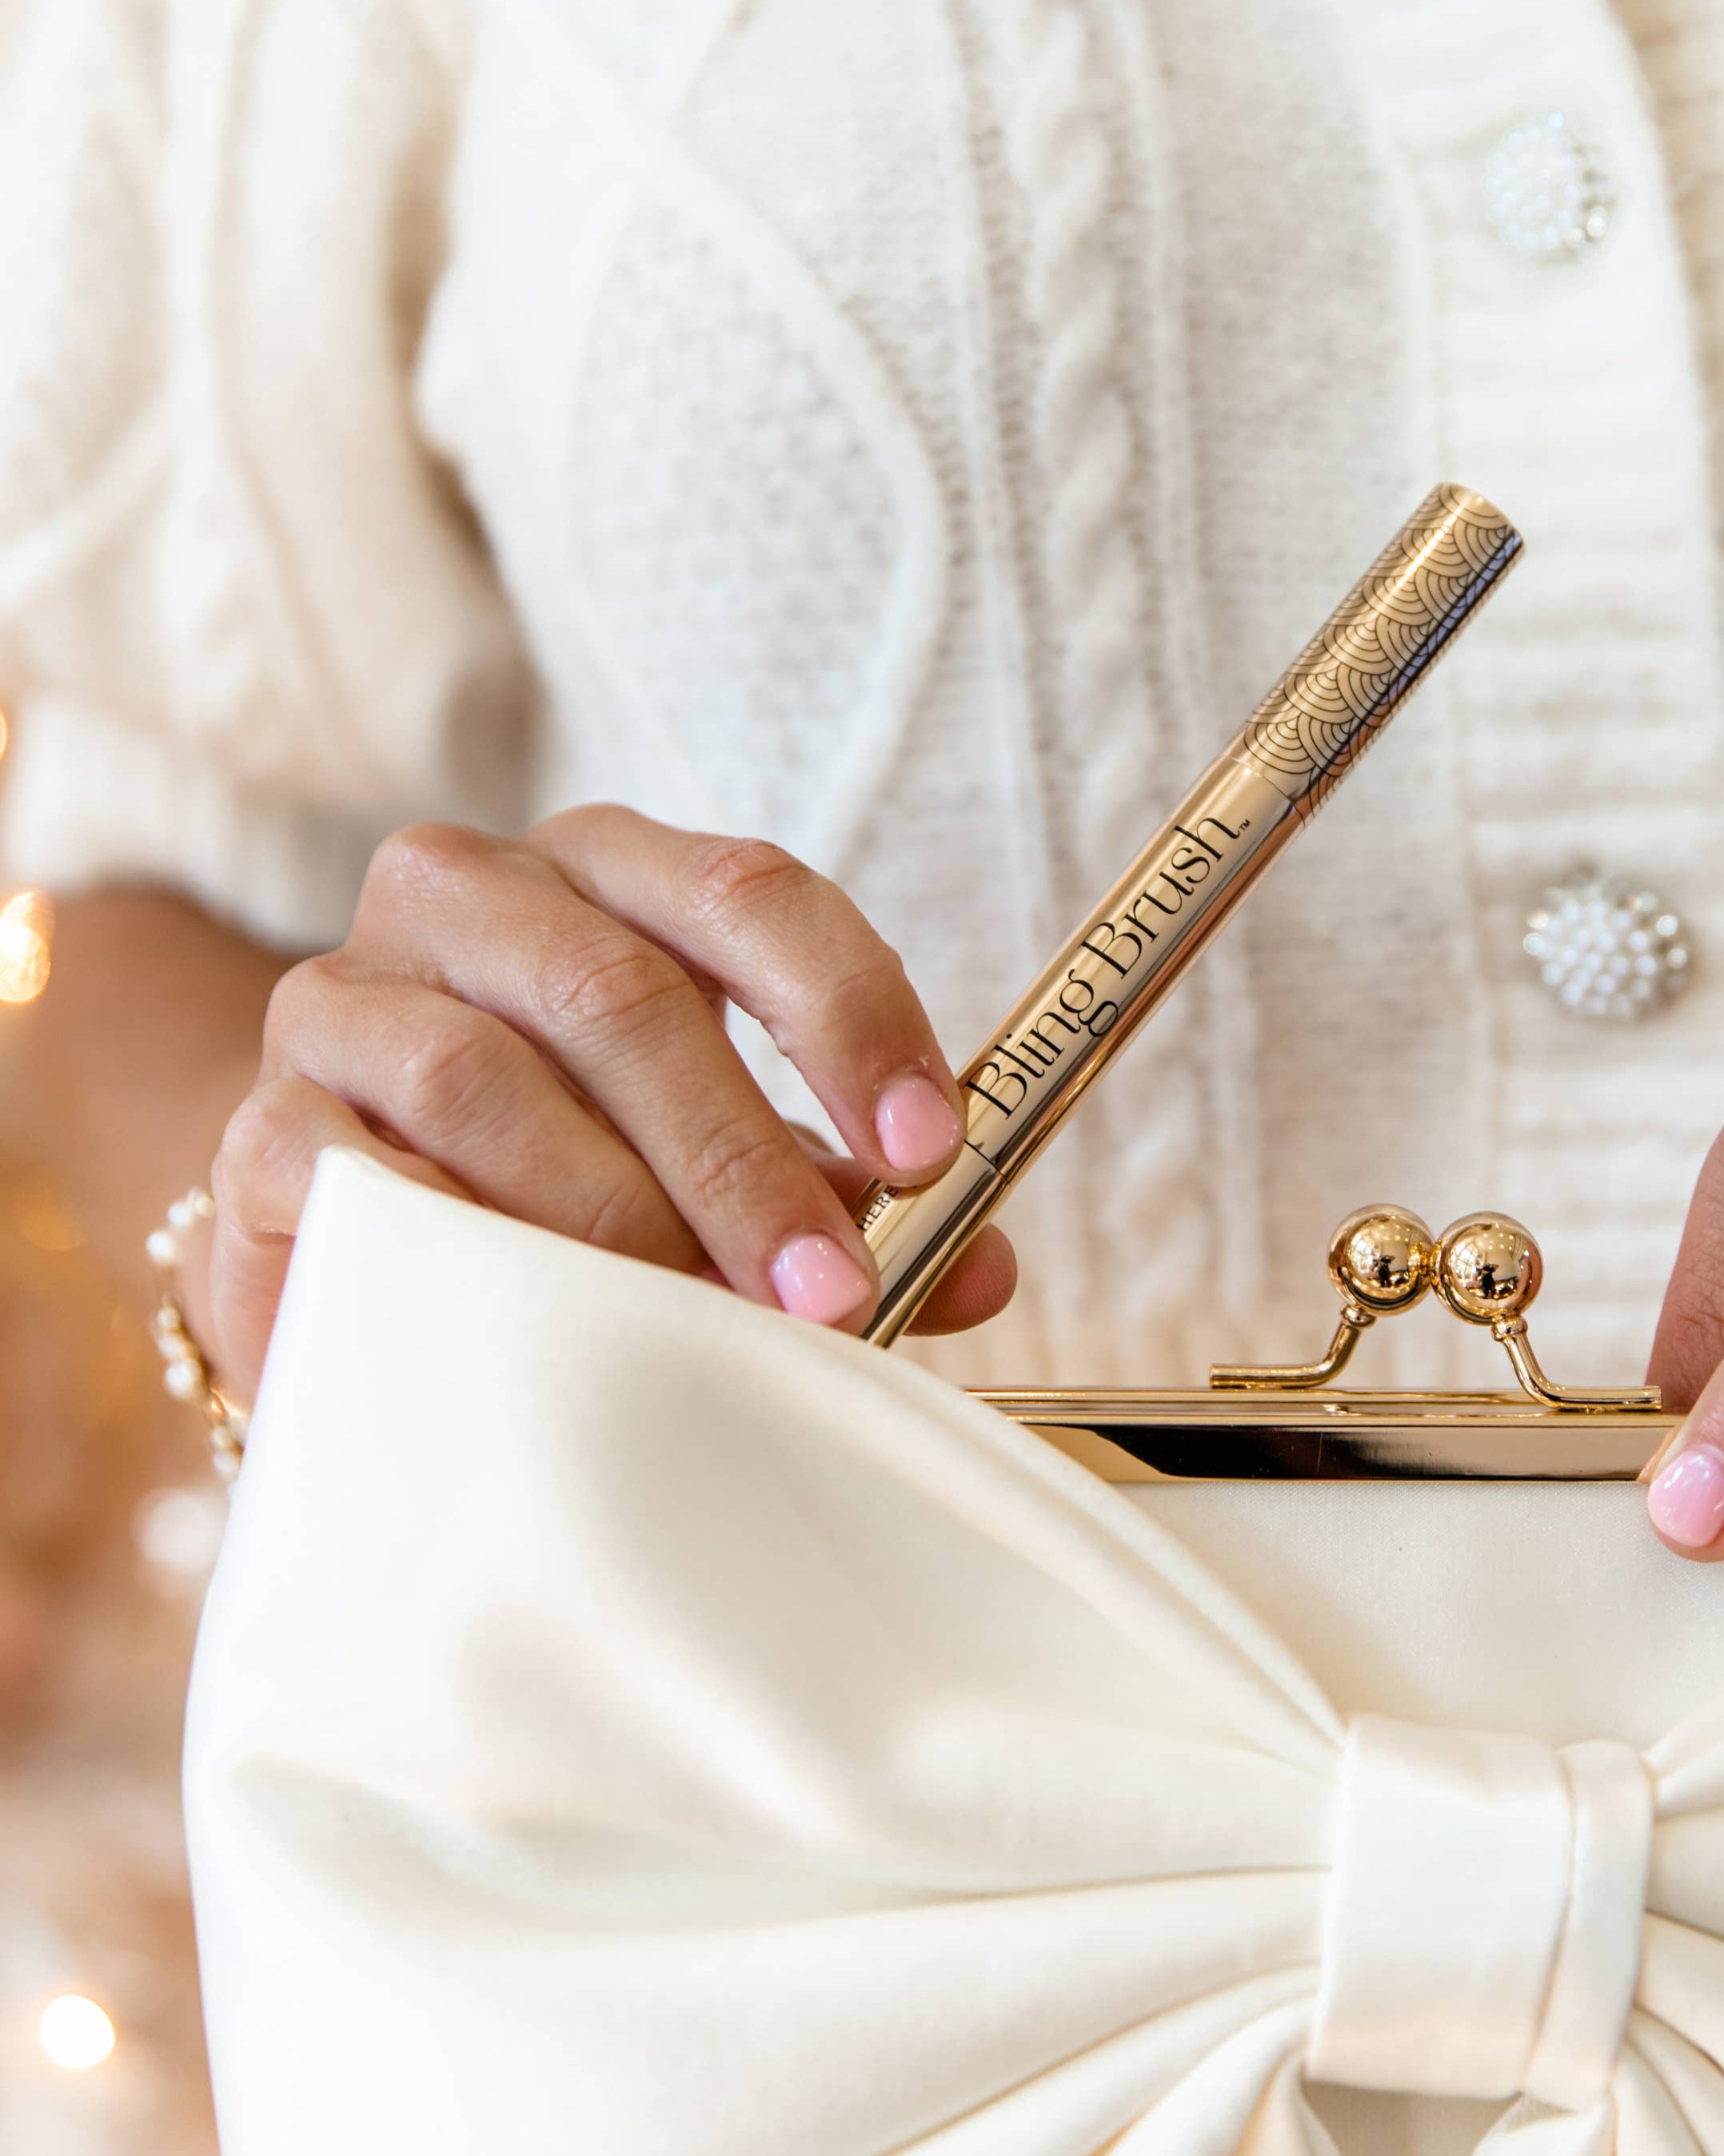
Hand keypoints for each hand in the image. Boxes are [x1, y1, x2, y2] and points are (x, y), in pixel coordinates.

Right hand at [189, 808, 1012, 1398]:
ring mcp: (351, 994)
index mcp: (614, 872)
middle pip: (627, 993)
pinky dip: (467, 1253)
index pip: (751, 893)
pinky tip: (540, 1324)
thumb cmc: (577, 1167)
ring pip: (489, 1077)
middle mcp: (477, 894)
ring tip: (696, 1325)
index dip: (851, 1015)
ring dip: (613, 1216)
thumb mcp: (729, 1163)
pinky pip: (362, 1175)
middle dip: (745, 1159)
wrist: (359, 1209)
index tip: (928, 1152)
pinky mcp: (266, 1117)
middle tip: (829, 1295)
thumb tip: (981, 1267)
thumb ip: (845, 1196)